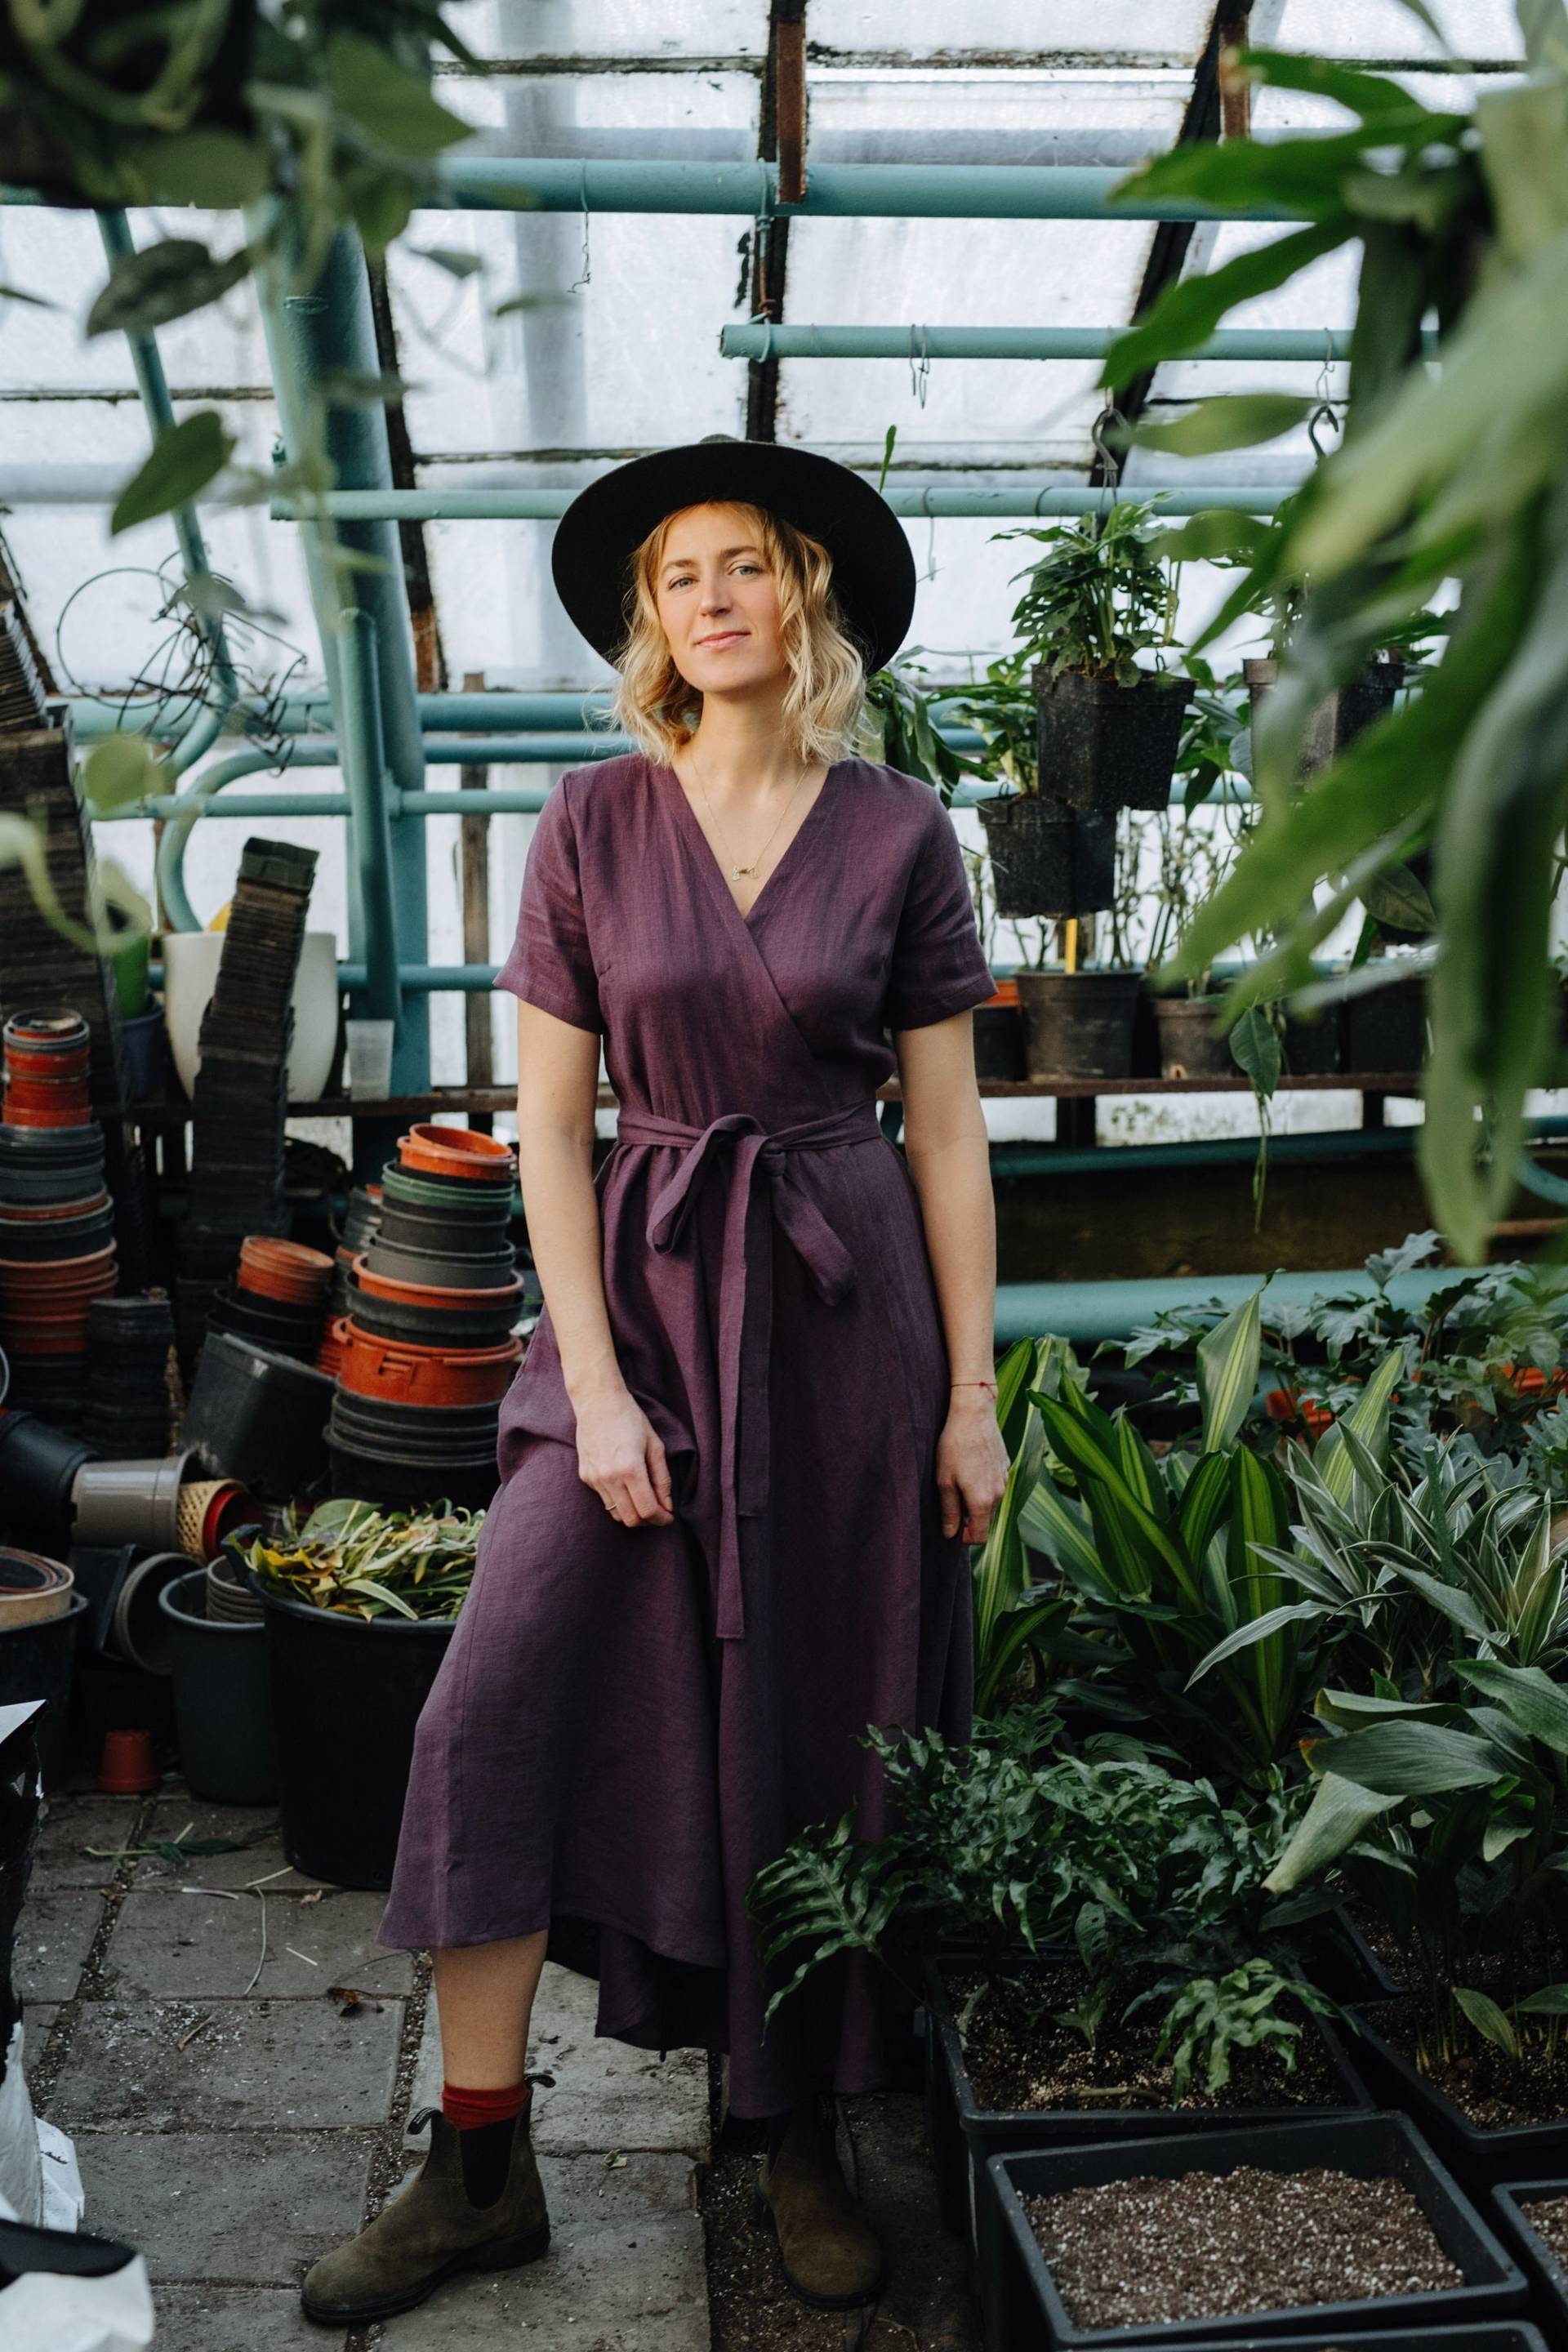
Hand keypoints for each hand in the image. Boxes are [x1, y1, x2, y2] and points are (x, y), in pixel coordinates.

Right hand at [573, 1383, 674, 1526]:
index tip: (668, 1516)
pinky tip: (625, 1484)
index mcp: (630, 1469)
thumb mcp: (655, 1445)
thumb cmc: (630, 1419)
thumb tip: (667, 1505)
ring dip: (632, 1511)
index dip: (661, 1518)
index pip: (647, 1510)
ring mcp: (594, 1478)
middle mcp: (609, 1478)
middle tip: (657, 1508)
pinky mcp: (585, 1476)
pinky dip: (618, 1500)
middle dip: (648, 1519)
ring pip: (615, 1514)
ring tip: (642, 1498)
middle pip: (631, 1519)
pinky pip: (604, 1500)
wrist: (598, 1401)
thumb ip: (662, 1478)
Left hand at [936, 1390, 1009, 1544]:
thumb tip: (950, 1534)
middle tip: (951, 1503)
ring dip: (977, 1502)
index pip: (979, 1536)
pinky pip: (996, 1486)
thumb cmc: (954, 1446)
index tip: (952, 1526)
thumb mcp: (944, 1481)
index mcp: (983, 1501)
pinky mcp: (1006, 1467)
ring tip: (959, 1483)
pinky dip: (984, 1486)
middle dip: (970, 1520)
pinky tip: (970, 1469)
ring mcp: (1005, 1480)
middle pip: (986, 1521)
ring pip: (992, 1504)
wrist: (974, 1414)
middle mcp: (999, 1494)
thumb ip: (950, 1511)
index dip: (964, 1537)